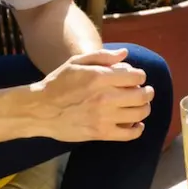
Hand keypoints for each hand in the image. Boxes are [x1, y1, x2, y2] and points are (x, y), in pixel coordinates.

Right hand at [24, 47, 153, 141]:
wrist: (40, 109)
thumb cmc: (58, 82)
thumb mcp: (77, 62)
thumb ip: (103, 56)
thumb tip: (125, 54)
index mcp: (100, 77)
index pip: (136, 76)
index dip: (139, 76)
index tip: (136, 77)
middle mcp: (105, 97)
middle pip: (142, 95)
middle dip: (147, 92)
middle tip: (145, 91)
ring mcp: (103, 118)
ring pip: (139, 114)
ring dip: (144, 108)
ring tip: (141, 106)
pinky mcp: (100, 134)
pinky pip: (128, 135)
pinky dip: (137, 129)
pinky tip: (136, 124)